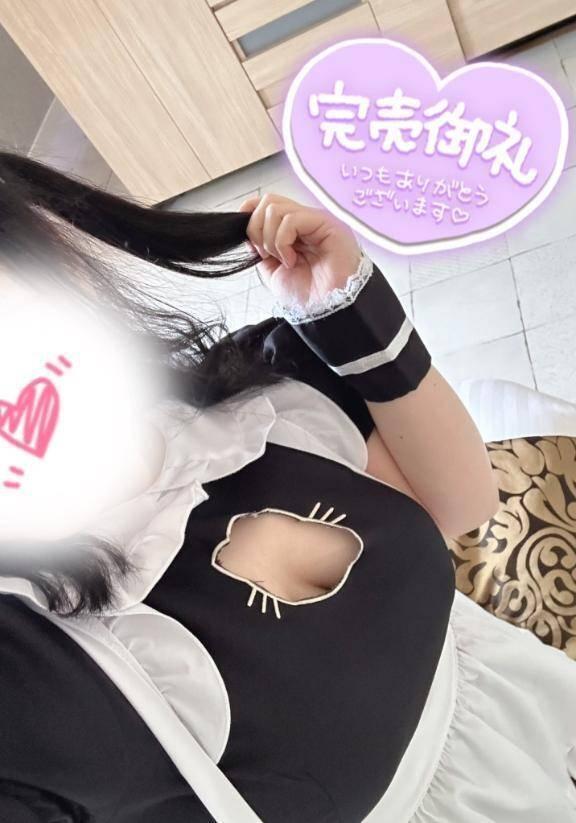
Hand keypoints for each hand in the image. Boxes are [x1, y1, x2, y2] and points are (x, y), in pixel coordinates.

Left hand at [238, 193, 362, 307]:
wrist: (326, 311)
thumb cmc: (308, 295)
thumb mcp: (273, 271)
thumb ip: (261, 249)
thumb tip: (248, 232)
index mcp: (294, 230)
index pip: (267, 203)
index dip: (250, 213)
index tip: (247, 237)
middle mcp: (305, 221)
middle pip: (269, 201)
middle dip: (257, 229)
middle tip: (266, 254)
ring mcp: (316, 220)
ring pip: (275, 208)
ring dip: (270, 239)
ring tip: (283, 260)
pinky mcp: (326, 223)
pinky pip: (291, 219)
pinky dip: (282, 242)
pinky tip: (291, 260)